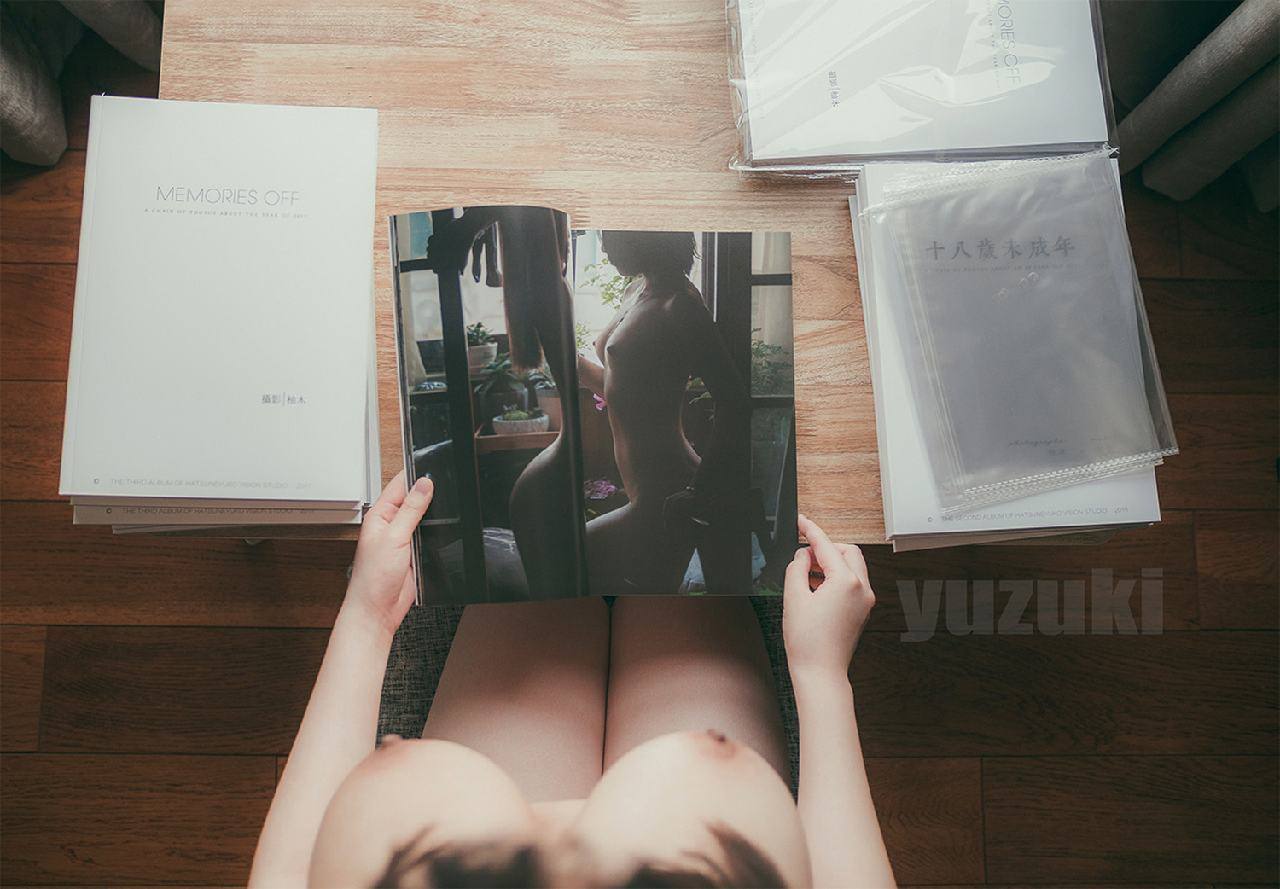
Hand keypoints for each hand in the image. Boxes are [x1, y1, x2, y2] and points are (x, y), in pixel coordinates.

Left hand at [344, 470, 433, 639]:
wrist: (378, 610)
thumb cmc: (372, 579)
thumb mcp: (394, 538)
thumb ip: (411, 510)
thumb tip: (424, 485)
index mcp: (379, 515)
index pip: (399, 485)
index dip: (415, 473)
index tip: (432, 463)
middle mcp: (391, 524)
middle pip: (414, 499)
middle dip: (429, 491)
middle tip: (446, 482)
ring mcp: (404, 538)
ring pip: (425, 516)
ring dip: (435, 512)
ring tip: (448, 504)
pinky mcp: (416, 552)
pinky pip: (430, 535)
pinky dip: (439, 531)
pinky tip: (446, 527)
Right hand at [783, 514, 874, 681]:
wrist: (820, 672)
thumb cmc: (808, 642)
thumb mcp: (794, 597)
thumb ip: (797, 568)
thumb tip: (802, 556)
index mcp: (846, 582)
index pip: (826, 546)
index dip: (810, 531)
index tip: (801, 522)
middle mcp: (862, 588)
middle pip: (847, 552)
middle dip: (826, 548)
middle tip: (803, 554)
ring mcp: (865, 600)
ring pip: (852, 567)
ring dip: (831, 564)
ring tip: (806, 574)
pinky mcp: (862, 611)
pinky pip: (853, 583)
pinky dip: (837, 578)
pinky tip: (816, 587)